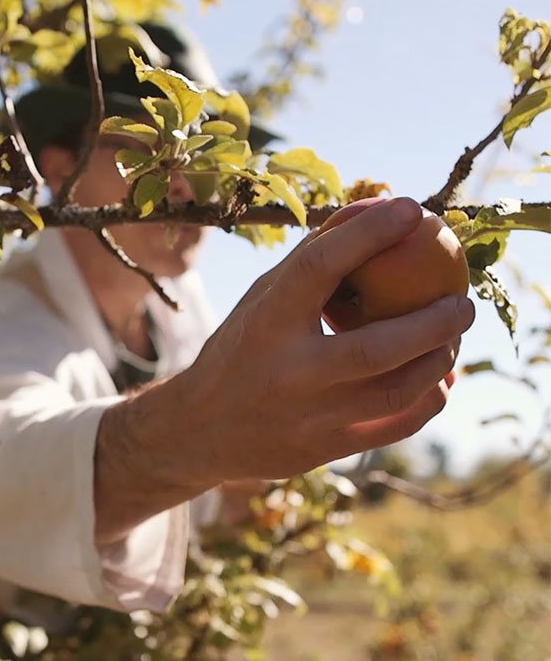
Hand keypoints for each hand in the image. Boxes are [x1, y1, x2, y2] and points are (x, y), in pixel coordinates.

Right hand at [94, 197, 473, 544]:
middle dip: (433, 321)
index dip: (368, 234)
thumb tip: (372, 214)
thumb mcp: (260, 302)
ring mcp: (307, 417)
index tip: (411, 210)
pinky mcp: (323, 450)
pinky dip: (426, 400)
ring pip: (396, 392)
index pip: (318, 268)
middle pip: (376, 348)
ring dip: (438, 361)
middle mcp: (287, 372)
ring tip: (451, 338)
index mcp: (264, 323)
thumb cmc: (240, 350)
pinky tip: (436, 380)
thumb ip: (309, 263)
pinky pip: (395, 427)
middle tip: (462, 301)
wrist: (199, 430)